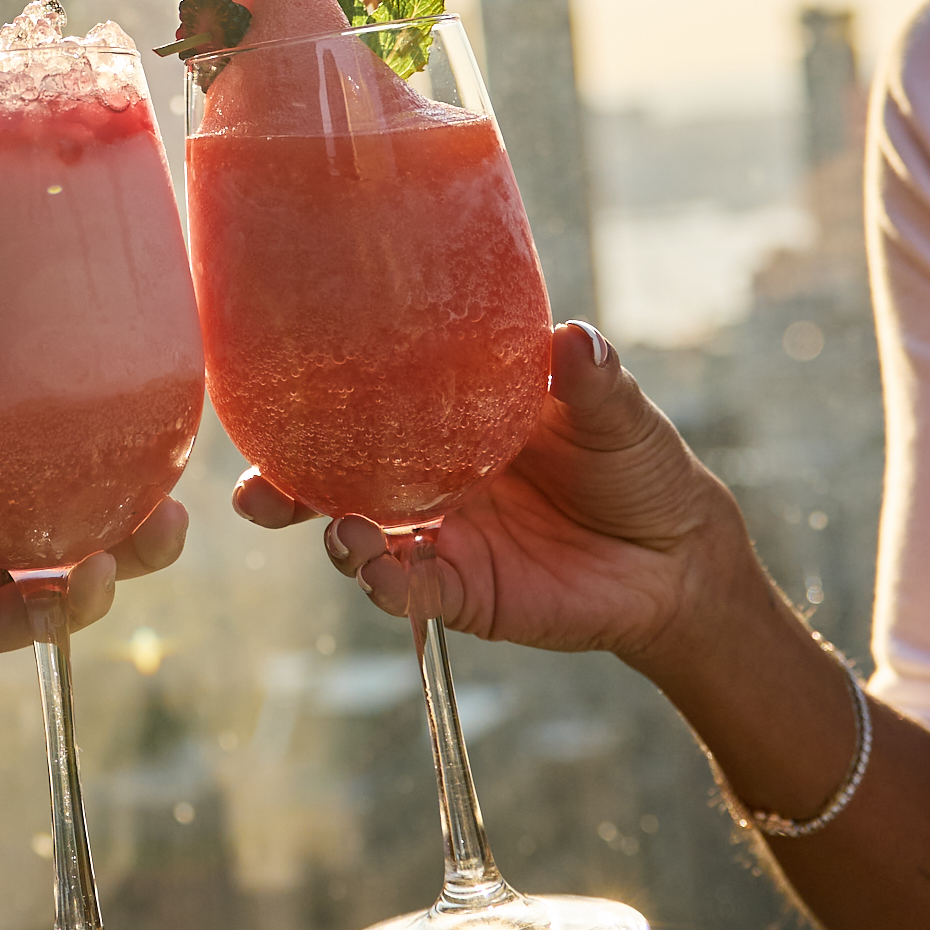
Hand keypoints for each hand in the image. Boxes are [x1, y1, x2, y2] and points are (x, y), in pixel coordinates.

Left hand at [0, 346, 187, 761]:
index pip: (1, 402)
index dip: (61, 386)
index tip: (125, 357)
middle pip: (57, 481)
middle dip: (123, 475)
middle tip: (176, 465)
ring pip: (59, 551)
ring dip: (116, 544)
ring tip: (158, 531)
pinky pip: (24, 619)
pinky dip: (62, 608)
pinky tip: (84, 589)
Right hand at [233, 321, 756, 668]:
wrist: (678, 558)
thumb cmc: (639, 464)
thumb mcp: (616, 411)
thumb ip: (591, 379)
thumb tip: (571, 337)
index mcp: (449, 417)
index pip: (367, 402)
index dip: (313, 398)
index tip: (266, 385)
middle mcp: (429, 475)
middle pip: (336, 476)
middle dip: (284, 485)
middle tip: (251, 489)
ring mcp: (441, 535)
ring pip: (361, 537)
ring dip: (337, 537)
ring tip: (340, 533)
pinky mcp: (464, 591)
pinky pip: (412, 591)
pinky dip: (389, 586)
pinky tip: (381, 576)